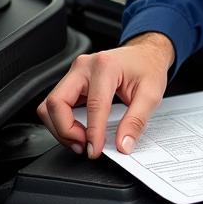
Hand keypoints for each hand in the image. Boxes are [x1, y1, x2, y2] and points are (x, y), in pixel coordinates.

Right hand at [36, 32, 174, 158]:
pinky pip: (57, 105)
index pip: (93, 105)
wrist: (146, 53)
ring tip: (81, 141)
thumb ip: (137, 121)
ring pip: (50, 105)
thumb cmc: (148, 67)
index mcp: (105, 66)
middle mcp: (84, 66)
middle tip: (84, 146)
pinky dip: (63, 122)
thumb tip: (123, 144)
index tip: (95, 150)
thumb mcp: (152, 94)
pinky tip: (79, 130)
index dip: (92, 133)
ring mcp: (75, 73)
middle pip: (56, 102)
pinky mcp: (72, 82)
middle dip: (65, 130)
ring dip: (61, 128)